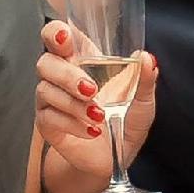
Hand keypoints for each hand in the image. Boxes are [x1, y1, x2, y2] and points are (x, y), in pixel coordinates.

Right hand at [35, 22, 154, 192]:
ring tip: (99, 117)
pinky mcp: (46, 124)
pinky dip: (72, 124)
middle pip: (45, 62)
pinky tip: (92, 131)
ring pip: (45, 91)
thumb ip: (145, 80)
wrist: (113, 160)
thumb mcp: (142, 102)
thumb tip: (147, 58)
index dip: (54, 32)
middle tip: (91, 90)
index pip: (56, 37)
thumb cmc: (124, 125)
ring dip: (73, 104)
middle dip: (67, 75)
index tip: (65, 37)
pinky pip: (49, 118)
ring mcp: (50, 100)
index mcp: (82, 62)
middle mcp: (60, 77)